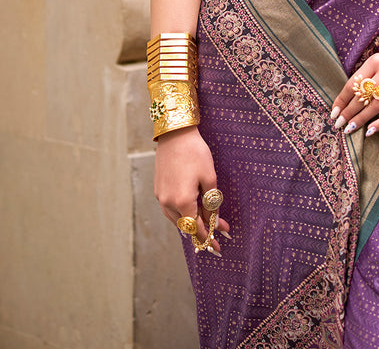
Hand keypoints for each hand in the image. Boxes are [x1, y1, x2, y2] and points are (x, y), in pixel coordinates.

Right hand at [154, 126, 229, 253]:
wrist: (175, 134)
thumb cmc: (195, 153)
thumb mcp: (209, 177)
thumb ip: (211, 202)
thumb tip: (213, 220)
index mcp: (182, 201)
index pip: (196, 228)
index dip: (208, 238)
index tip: (218, 246)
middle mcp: (168, 203)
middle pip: (186, 226)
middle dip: (203, 230)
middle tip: (219, 231)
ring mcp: (160, 197)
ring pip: (176, 219)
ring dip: (190, 222)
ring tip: (206, 222)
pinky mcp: (158, 190)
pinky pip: (170, 210)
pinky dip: (181, 214)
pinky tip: (190, 211)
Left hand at [330, 52, 378, 137]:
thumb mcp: (378, 64)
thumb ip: (364, 78)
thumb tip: (343, 102)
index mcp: (376, 61)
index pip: (353, 83)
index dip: (342, 100)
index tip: (334, 112)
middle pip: (363, 96)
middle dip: (348, 112)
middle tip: (339, 124)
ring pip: (376, 106)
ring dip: (361, 119)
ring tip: (350, 129)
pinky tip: (370, 131)